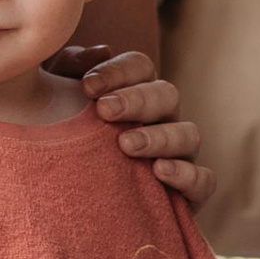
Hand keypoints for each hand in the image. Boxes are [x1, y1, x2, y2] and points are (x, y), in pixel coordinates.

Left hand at [54, 46, 212, 204]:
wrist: (69, 207)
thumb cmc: (61, 144)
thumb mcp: (55, 102)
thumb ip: (70, 70)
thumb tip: (99, 51)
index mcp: (134, 92)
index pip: (140, 66)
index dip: (118, 71)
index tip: (87, 87)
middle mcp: (162, 119)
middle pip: (167, 94)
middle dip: (137, 100)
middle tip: (104, 111)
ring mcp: (179, 155)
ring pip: (189, 134)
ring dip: (159, 137)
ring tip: (126, 145)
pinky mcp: (188, 194)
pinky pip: (204, 180)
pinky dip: (186, 174)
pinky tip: (158, 172)